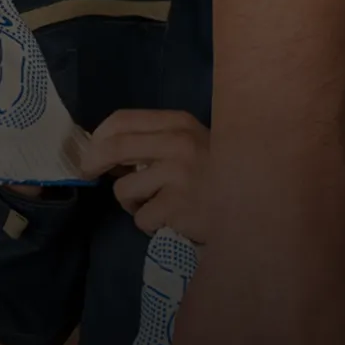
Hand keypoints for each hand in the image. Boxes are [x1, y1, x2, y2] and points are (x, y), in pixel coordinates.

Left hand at [84, 109, 210, 222]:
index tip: (93, 151)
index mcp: (178, 123)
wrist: (256, 203)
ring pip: (124, 190)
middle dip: (92, 163)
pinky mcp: (177, 207)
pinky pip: (141, 218)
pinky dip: (149, 225)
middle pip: (114, 148)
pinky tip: (170, 221)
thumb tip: (106, 152)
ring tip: (155, 206)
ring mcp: (178, 176)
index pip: (122, 119)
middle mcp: (178, 144)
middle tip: (88, 174)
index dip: (99, 136)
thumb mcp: (192, 143)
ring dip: (131, 203)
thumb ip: (156, 142)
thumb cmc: (219, 174)